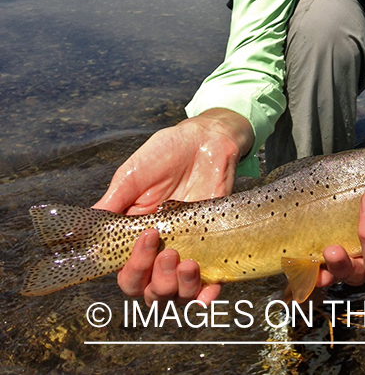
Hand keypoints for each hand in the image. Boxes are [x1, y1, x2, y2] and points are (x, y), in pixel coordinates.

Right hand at [94, 108, 253, 305]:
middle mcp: (159, 249)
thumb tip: (82, 233)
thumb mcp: (133, 173)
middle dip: (156, 279)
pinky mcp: (213, 247)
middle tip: (169, 251)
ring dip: (179, 287)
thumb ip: (113, 203)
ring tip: (187, 262)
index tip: (146, 238)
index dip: (132, 269)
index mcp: (135, 234)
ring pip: (176, 293)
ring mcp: (187, 249)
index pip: (125, 271)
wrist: (207, 139)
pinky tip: (209, 290)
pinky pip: (208, 285)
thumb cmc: (167, 152)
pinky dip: (206, 294)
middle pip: (148, 289)